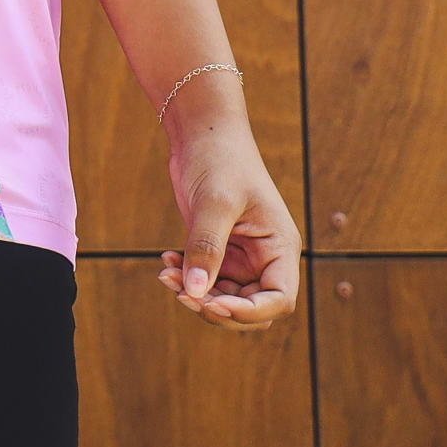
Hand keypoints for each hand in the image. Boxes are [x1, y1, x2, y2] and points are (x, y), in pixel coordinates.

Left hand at [161, 102, 298, 328]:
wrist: (202, 135)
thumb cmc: (221, 160)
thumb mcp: (215, 203)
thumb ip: (206, 248)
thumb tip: (195, 292)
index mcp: (281, 248)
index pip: (279, 300)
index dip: (249, 312)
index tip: (213, 304)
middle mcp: (265, 258)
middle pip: (251, 309)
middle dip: (216, 308)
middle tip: (181, 293)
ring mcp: (241, 257)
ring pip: (224, 298)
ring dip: (195, 294)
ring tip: (166, 274)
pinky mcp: (217, 251)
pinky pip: (204, 281)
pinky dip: (185, 278)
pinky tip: (166, 261)